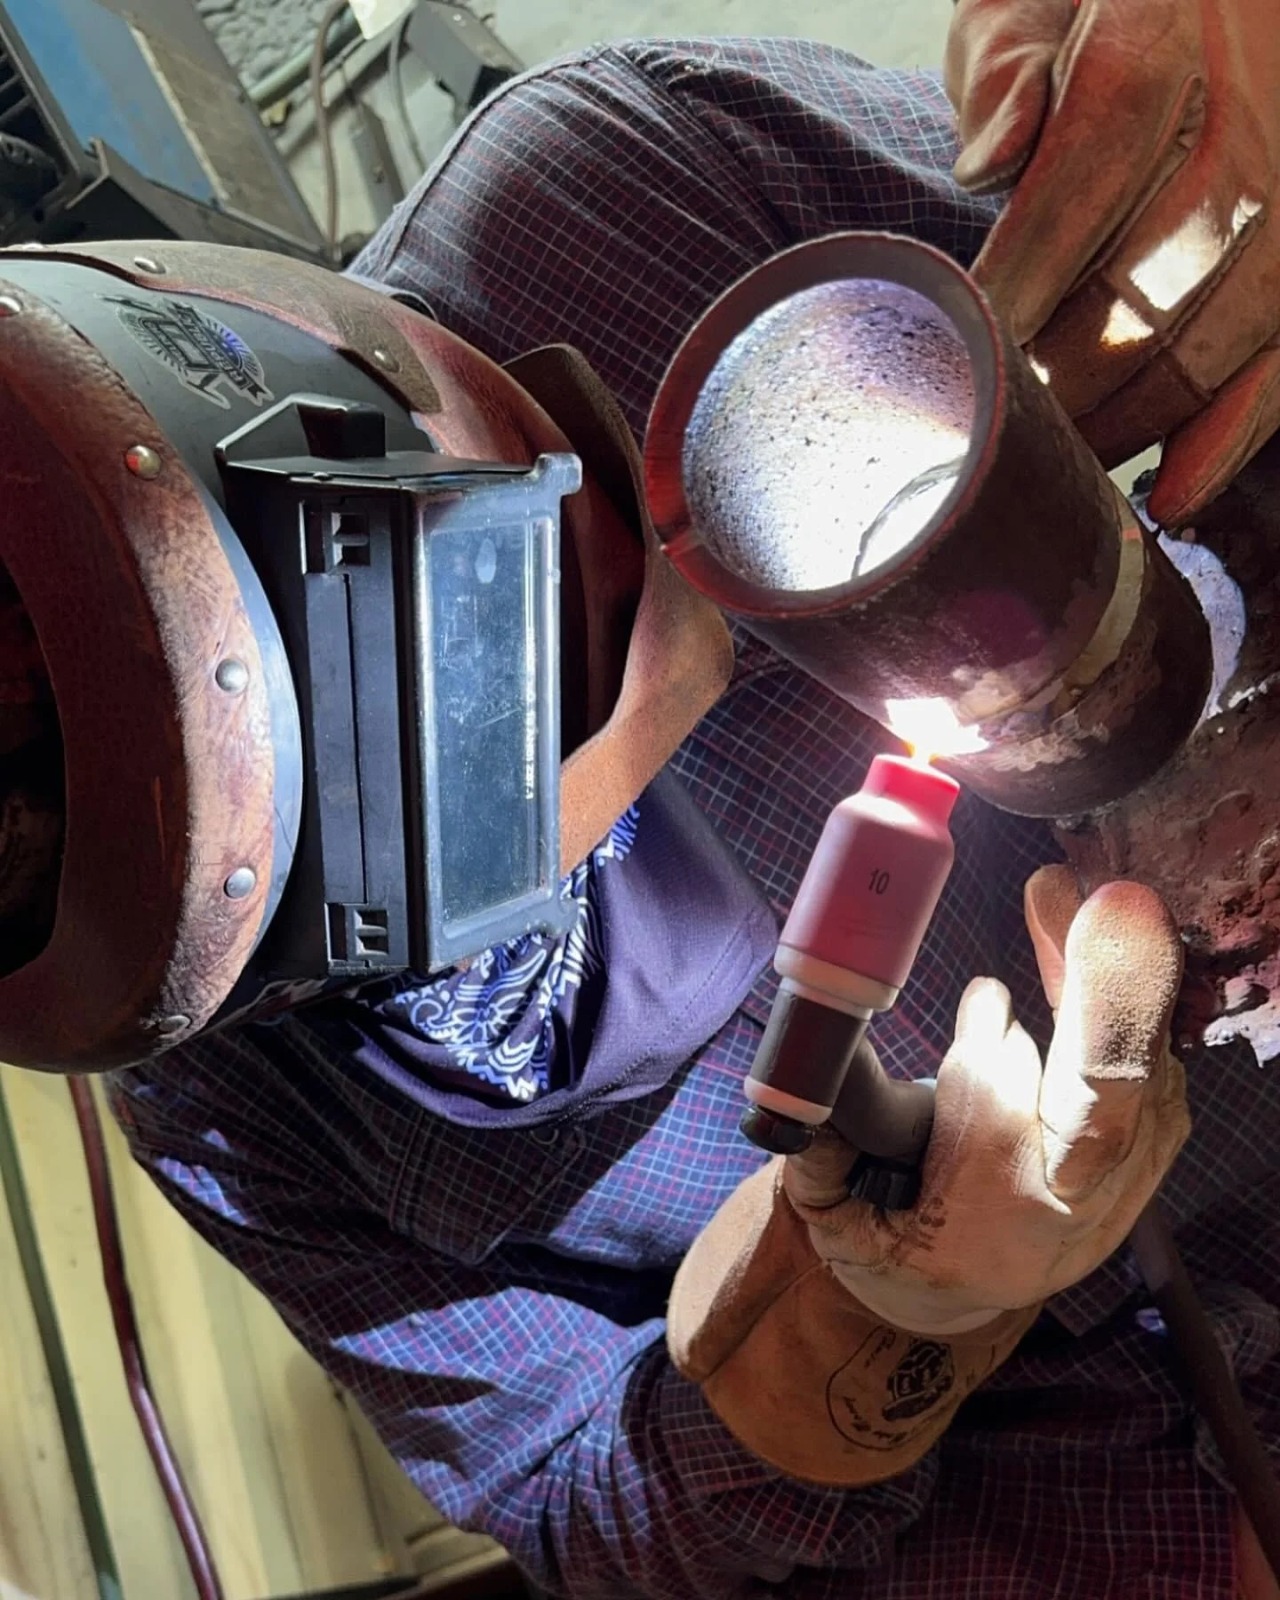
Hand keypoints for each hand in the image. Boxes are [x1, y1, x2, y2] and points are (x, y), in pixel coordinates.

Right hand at [786, 867, 1190, 1335]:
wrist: (965, 1291)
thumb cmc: (892, 1244)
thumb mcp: (834, 1221)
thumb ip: (819, 1157)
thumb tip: (812, 1084)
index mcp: (985, 1232)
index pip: (997, 1129)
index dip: (987, 1052)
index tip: (982, 994)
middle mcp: (1067, 1214)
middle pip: (1107, 1109)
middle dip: (1110, 1005)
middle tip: (1107, 907)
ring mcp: (1120, 1188)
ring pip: (1141, 1076)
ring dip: (1116, 981)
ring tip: (1078, 899)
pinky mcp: (1148, 1156)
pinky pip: (1158, 1072)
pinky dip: (1134, 1005)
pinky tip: (1094, 939)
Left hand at [945, 0, 1279, 526]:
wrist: (1219, 4)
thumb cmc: (1098, 6)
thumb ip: (1007, 66)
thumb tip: (986, 167)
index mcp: (1166, 31)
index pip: (1089, 170)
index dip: (1024, 276)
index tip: (967, 350)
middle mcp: (1253, 110)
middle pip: (1156, 271)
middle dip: (1067, 371)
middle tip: (998, 428)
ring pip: (1224, 331)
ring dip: (1132, 416)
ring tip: (1062, 461)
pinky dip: (1230, 435)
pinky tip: (1172, 491)